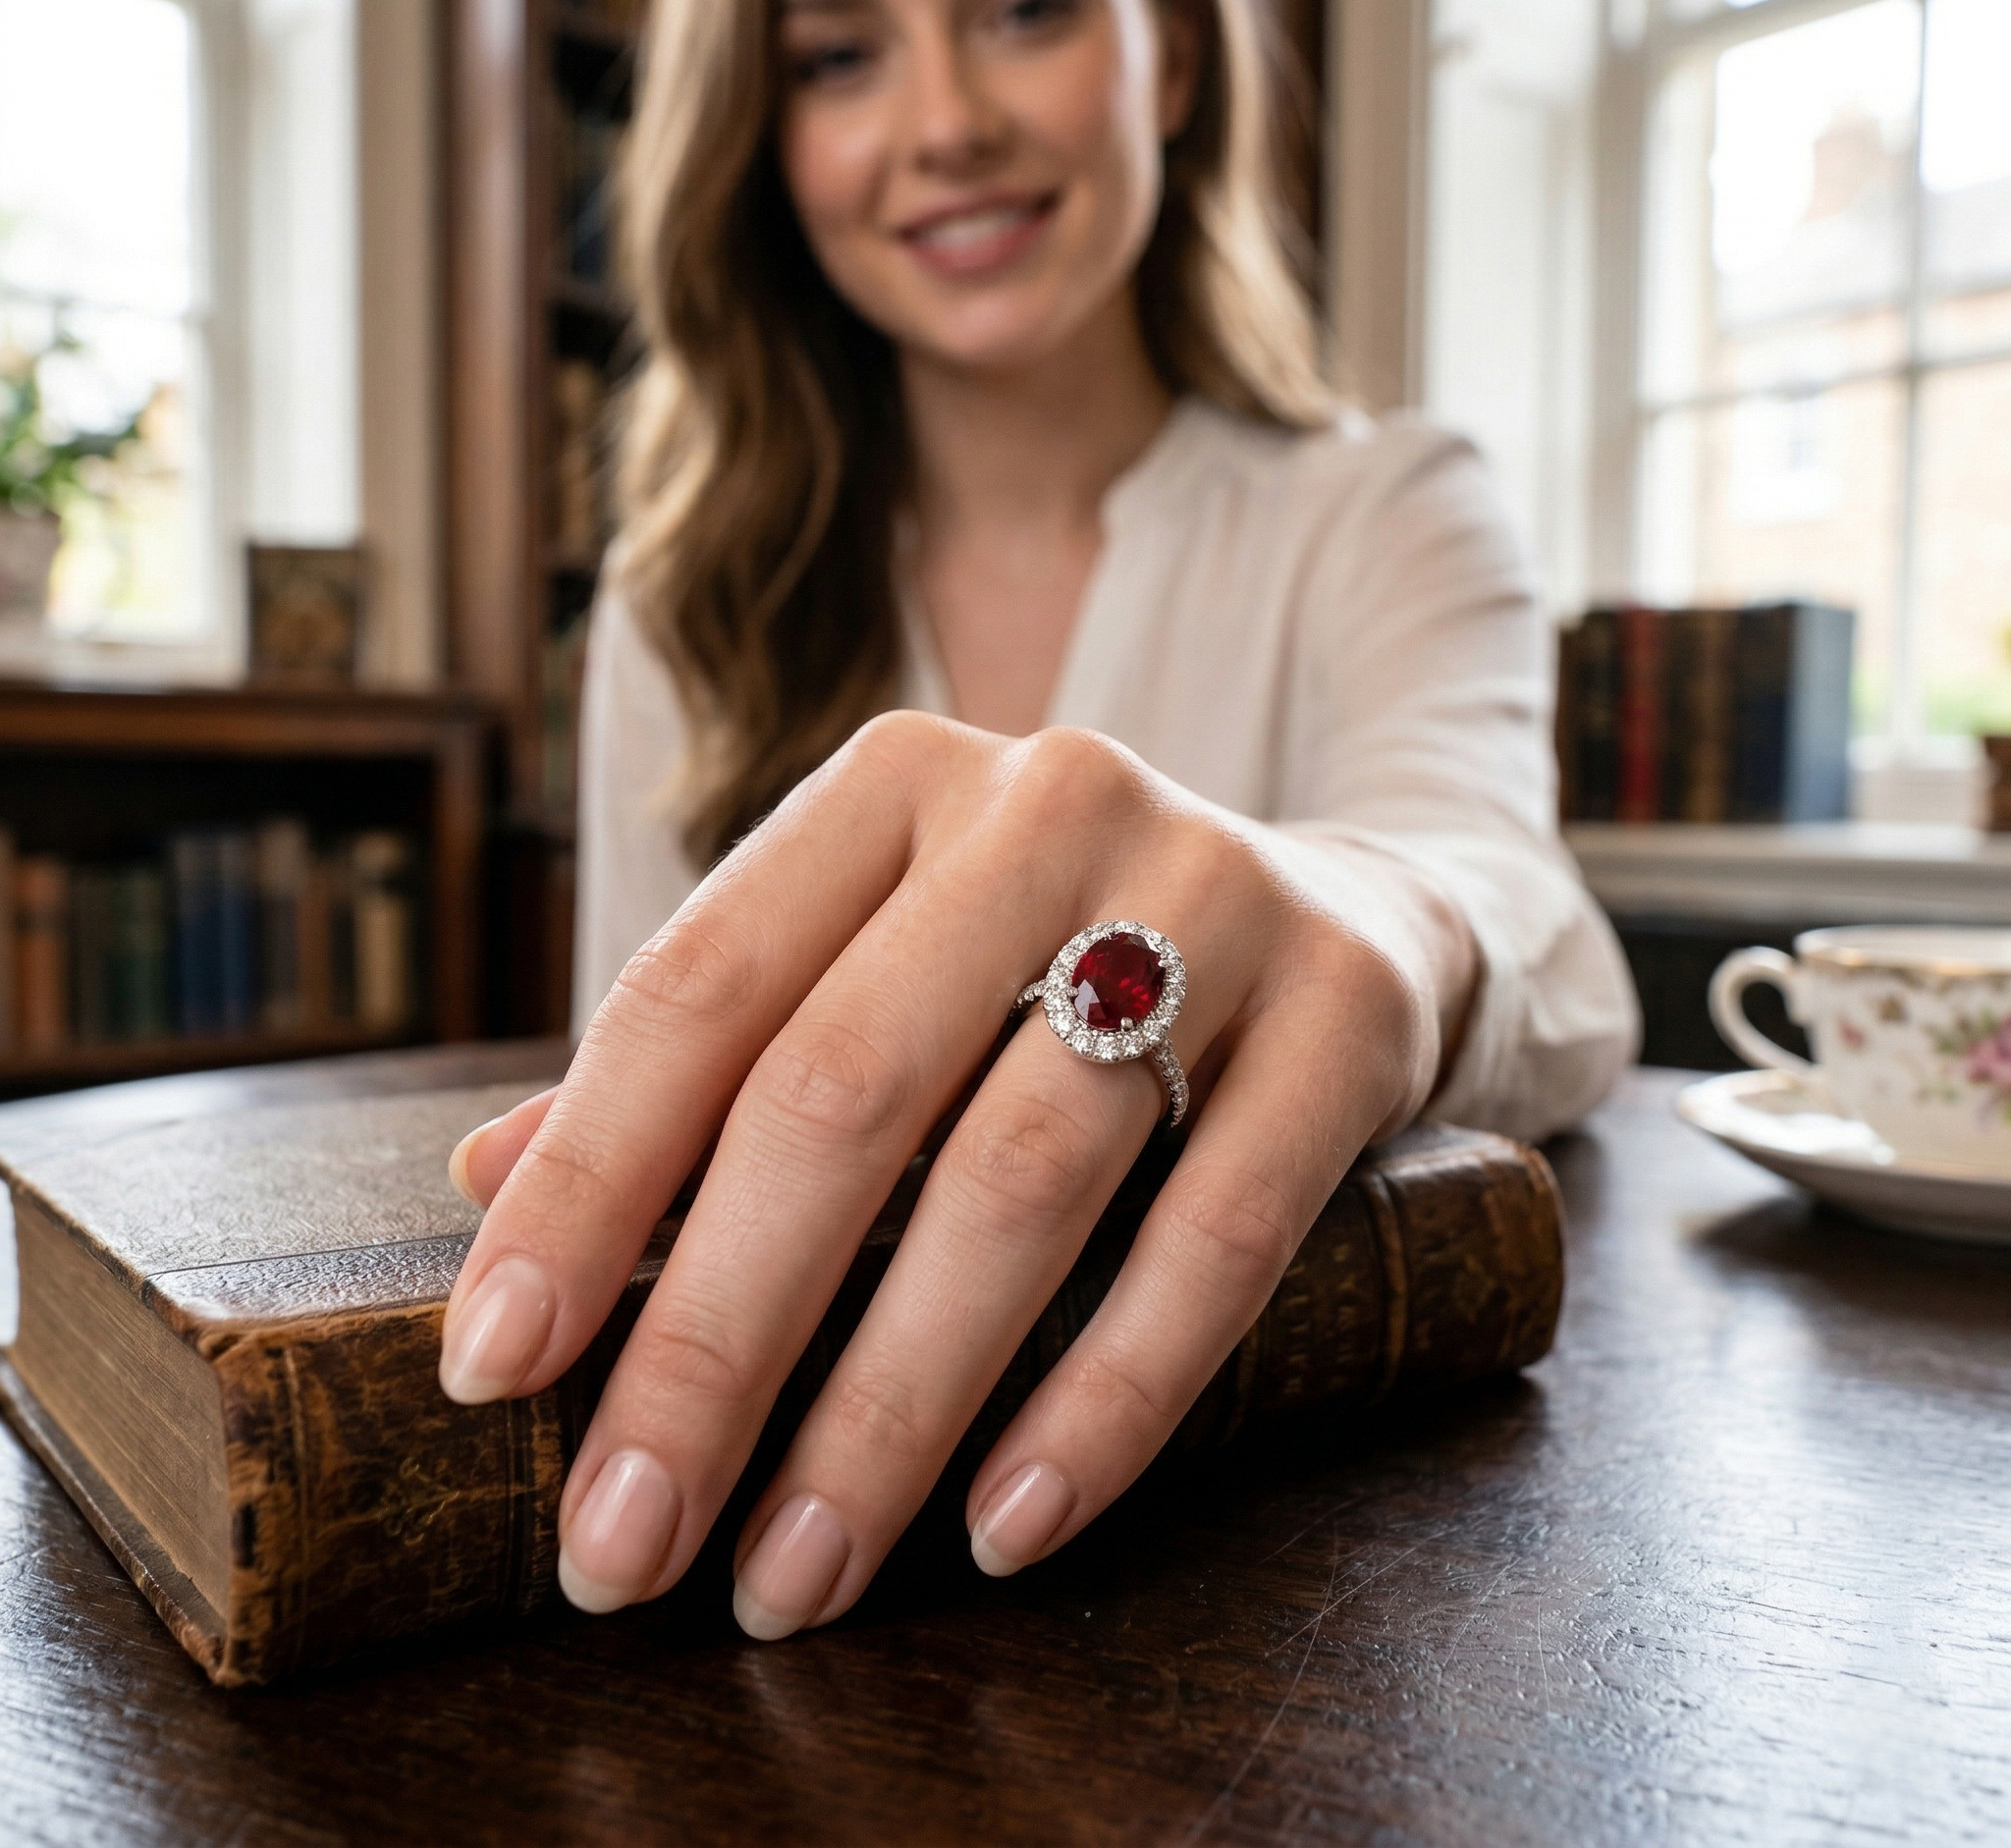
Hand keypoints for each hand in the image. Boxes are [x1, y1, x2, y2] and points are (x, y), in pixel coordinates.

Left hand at [439, 713, 1474, 1637]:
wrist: (1341, 912)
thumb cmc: (1050, 962)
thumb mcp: (876, 963)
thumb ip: (710, 1060)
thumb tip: (490, 1178)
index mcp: (894, 784)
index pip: (699, 986)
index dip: (586, 1185)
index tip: (494, 1372)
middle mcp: (1047, 804)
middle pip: (844, 1092)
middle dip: (713, 1342)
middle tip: (624, 1543)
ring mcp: (1214, 895)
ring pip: (1022, 1174)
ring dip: (889, 1407)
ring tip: (794, 1572)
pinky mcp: (1348, 1009)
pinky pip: (1221, 1232)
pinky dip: (1108, 1395)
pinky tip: (1008, 1522)